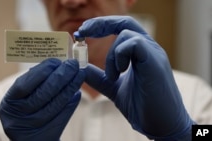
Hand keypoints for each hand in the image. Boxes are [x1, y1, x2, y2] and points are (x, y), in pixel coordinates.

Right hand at [0, 58, 84, 140]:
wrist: (31, 135)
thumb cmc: (28, 105)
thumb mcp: (24, 94)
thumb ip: (36, 80)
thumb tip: (57, 63)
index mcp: (10, 102)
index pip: (24, 84)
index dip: (42, 71)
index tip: (57, 61)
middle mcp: (18, 116)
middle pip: (42, 94)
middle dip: (61, 76)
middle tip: (73, 64)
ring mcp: (33, 126)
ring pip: (55, 104)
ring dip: (70, 87)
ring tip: (79, 74)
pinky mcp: (48, 133)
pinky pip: (63, 115)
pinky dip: (71, 101)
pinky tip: (77, 90)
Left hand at [79, 16, 193, 139]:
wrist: (161, 125)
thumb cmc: (142, 106)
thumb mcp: (113, 88)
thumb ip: (99, 77)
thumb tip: (81, 68)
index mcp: (140, 52)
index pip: (121, 27)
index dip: (101, 25)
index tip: (82, 32)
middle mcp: (148, 48)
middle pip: (125, 21)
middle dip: (100, 24)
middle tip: (82, 32)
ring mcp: (153, 54)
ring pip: (126, 33)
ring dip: (111, 54)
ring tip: (112, 76)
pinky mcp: (155, 62)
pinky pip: (134, 44)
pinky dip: (120, 56)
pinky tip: (119, 74)